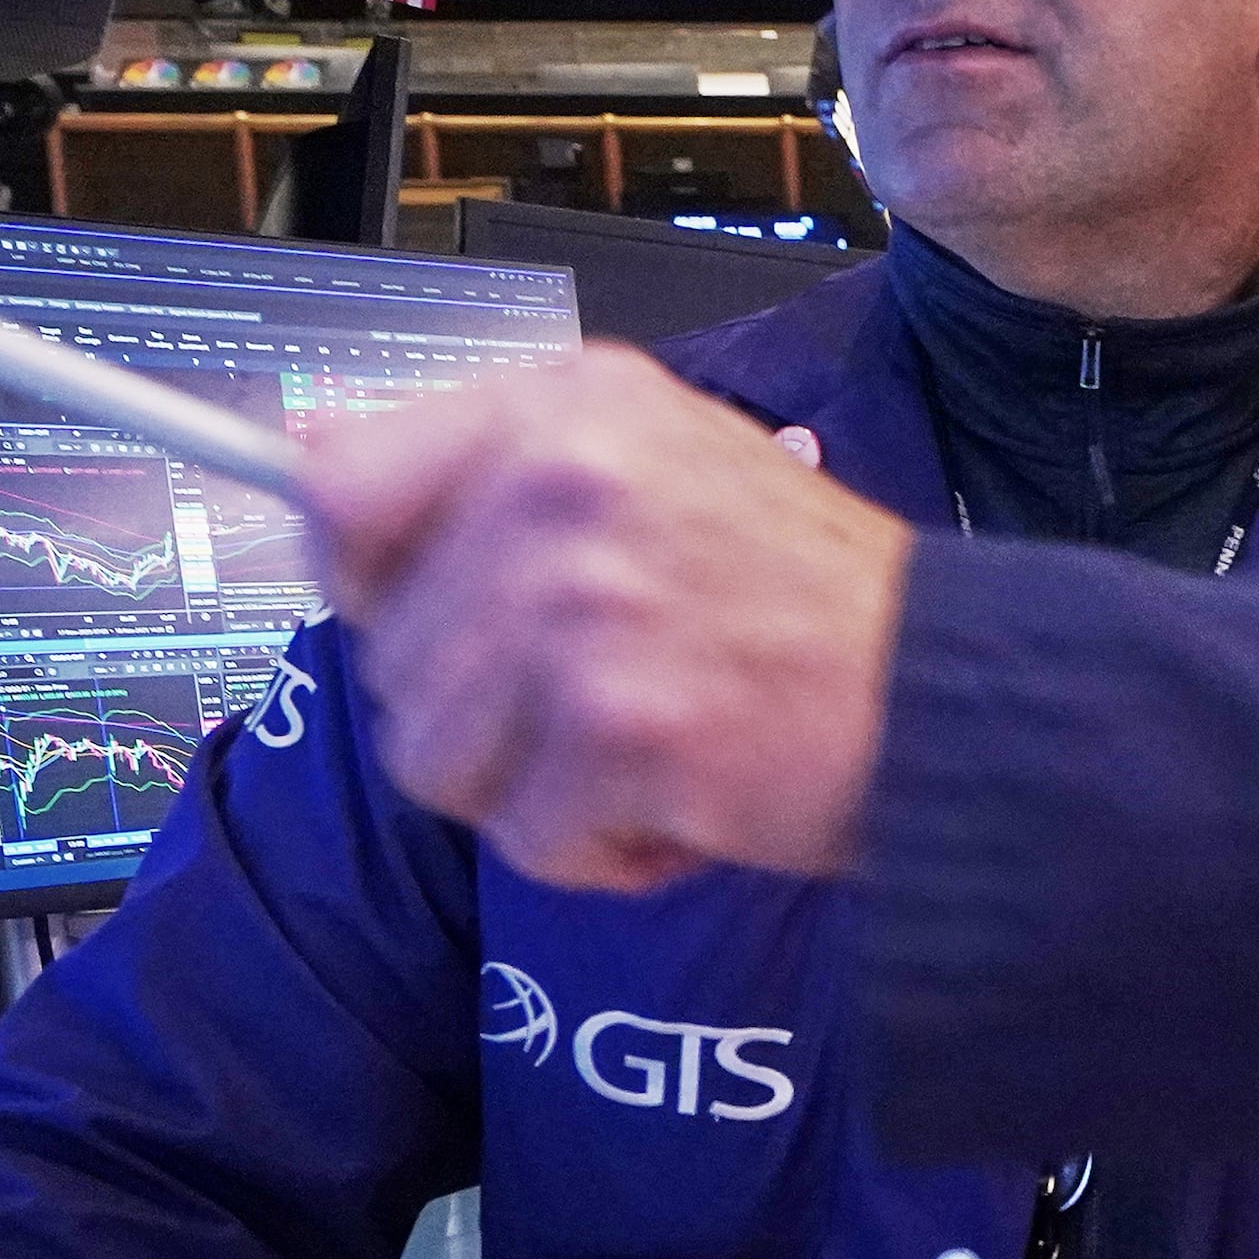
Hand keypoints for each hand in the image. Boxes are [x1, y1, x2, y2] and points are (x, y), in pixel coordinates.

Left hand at [307, 346, 917, 891]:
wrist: (954, 689)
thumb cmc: (803, 597)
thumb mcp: (651, 461)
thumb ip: (489, 465)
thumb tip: (304, 462)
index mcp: (563, 407)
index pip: (338, 485)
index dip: (368, 578)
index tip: (442, 615)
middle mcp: (563, 484)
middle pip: (385, 658)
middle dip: (485, 709)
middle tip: (615, 688)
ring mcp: (588, 605)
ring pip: (436, 760)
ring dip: (538, 786)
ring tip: (651, 740)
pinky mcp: (624, 726)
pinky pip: (528, 840)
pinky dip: (604, 851)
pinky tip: (688, 794)